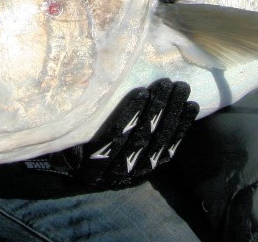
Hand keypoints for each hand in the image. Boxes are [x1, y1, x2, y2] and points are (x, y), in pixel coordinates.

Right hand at [28, 79, 198, 188]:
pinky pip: (170, 147)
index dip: (129, 115)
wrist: (84, 174)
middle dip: (156, 109)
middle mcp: (118, 171)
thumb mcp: (67, 143)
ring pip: (159, 141)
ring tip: (181, 88)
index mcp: (94, 164)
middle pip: (141, 137)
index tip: (141, 91)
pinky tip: (191, 107)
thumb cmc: (73, 148)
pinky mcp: (153, 167)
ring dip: (172, 114)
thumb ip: (74, 132)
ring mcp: (138, 170)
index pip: (115, 138)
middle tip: (167, 83)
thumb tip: (79, 105)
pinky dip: (182, 127)